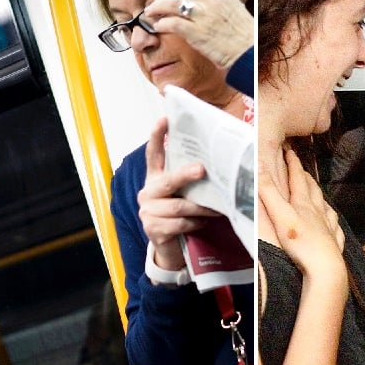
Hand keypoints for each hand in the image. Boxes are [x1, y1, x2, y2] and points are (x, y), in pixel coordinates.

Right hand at [137, 118, 224, 272]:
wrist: (170, 246)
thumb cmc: (180, 216)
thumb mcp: (182, 195)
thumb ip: (189, 181)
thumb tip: (216, 166)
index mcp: (154, 179)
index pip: (153, 154)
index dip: (156, 136)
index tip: (164, 119)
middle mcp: (148, 192)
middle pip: (168, 181)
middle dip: (185, 175)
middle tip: (201, 170)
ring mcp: (147, 211)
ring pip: (178, 207)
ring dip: (200, 208)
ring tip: (216, 208)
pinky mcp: (152, 229)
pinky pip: (179, 224)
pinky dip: (195, 223)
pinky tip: (202, 223)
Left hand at [145, 0, 253, 70]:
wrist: (250, 56)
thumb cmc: (244, 39)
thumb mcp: (232, 11)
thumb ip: (214, 5)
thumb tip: (193, 6)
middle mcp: (211, 0)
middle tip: (154, 6)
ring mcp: (204, 16)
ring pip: (170, 3)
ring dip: (156, 8)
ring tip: (150, 15)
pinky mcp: (198, 33)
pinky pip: (172, 23)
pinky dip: (161, 24)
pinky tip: (158, 28)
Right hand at [259, 149, 344, 276]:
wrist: (325, 268)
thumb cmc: (302, 243)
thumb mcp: (281, 215)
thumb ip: (269, 193)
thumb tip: (258, 166)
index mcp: (304, 204)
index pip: (298, 179)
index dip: (293, 164)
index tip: (290, 151)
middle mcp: (319, 213)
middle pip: (313, 190)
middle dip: (307, 177)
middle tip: (303, 170)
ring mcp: (328, 228)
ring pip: (326, 207)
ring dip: (320, 197)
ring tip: (318, 193)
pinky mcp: (333, 243)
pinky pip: (335, 228)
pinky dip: (332, 221)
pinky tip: (332, 223)